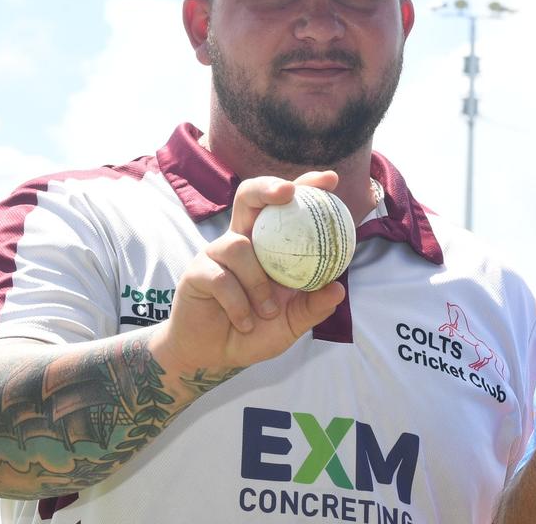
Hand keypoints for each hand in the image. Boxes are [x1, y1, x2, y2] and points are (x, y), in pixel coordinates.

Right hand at [155, 171, 346, 372]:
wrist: (214, 355)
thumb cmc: (256, 331)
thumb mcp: (292, 322)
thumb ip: (313, 307)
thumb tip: (339, 289)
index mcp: (269, 244)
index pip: (285, 206)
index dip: (306, 187)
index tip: (330, 180)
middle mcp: (242, 240)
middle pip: (249, 196)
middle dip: (268, 187)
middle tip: (288, 193)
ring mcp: (216, 254)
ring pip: (238, 246)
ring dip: (258, 283)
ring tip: (268, 312)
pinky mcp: (196, 273)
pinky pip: (220, 278)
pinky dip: (238, 304)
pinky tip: (245, 321)